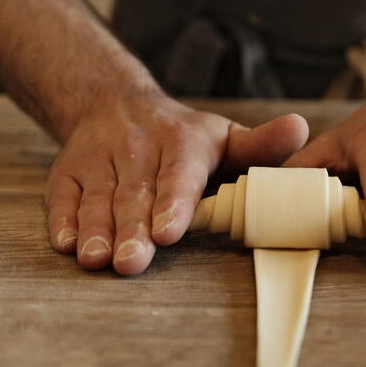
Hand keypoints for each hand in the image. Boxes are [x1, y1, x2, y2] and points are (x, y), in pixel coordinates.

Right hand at [45, 93, 307, 274]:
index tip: (169, 231)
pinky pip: (63, 196)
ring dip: (97, 230)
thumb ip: (261, 145)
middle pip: (135, 195)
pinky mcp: (69, 171)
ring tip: (98, 259)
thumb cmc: (184, 136)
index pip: (179, 175)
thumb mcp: (226, 137)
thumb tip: (302, 128)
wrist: (116, 103)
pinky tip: (68, 242)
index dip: (173, 203)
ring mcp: (100, 160)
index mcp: (183, 142)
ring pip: (98, 199)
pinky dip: (64, 219)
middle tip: (133, 262)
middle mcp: (139, 149)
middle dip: (132, 230)